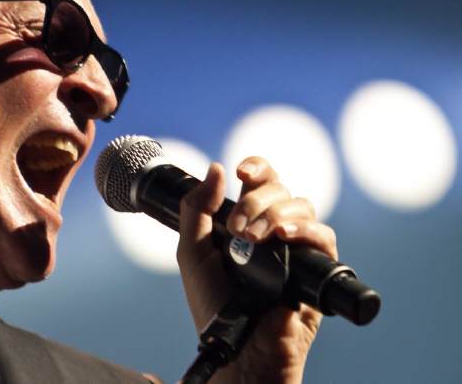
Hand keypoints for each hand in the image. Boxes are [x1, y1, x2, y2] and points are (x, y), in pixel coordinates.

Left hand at [177, 157, 337, 383]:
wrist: (236, 348)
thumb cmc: (213, 304)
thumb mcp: (193, 253)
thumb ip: (197, 210)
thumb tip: (216, 168)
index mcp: (249, 221)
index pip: (262, 182)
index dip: (257, 168)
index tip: (240, 171)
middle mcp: (275, 229)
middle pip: (280, 189)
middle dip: (256, 200)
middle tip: (238, 227)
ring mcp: (297, 247)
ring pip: (303, 206)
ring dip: (277, 213)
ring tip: (256, 236)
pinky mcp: (316, 269)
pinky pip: (324, 236)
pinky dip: (305, 230)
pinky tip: (283, 237)